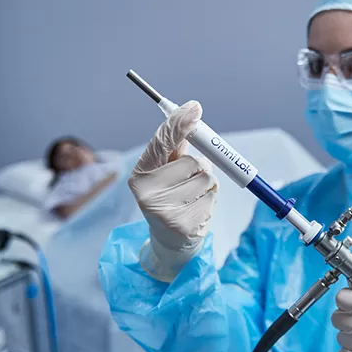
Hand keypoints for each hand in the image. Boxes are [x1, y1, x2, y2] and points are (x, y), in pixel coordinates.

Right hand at [129, 101, 217, 280]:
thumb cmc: (171, 197)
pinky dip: (210, 201)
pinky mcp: (183, 225)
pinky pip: (212, 198)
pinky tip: (195, 211)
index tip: (195, 108)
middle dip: (201, 167)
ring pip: (207, 179)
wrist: (170, 242)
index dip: (179, 123)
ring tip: (192, 198)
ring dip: (208, 185)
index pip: (161, 142)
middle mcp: (146, 192)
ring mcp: (163, 211)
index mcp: (140, 174)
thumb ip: (176, 146)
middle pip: (194, 162)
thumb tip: (191, 111)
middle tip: (190, 181)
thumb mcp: (167, 171)